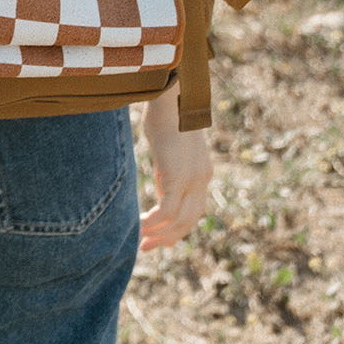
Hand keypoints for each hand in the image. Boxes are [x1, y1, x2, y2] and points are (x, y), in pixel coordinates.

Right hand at [138, 92, 212, 251]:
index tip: (159, 237)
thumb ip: (169, 170)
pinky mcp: (178, 176)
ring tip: (141, 241)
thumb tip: (162, 188)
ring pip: (179, 220)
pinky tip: (141, 226)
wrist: (171, 97)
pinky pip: (167, 211)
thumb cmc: (165, 114)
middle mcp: (202, 179)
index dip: (178, 228)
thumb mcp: (168, 149)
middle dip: (169, 237)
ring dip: (160, 234)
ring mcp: (192, 179)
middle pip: (190, 220)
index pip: (195, 210)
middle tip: (147, 247)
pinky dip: (154, 223)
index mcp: (202, 172)